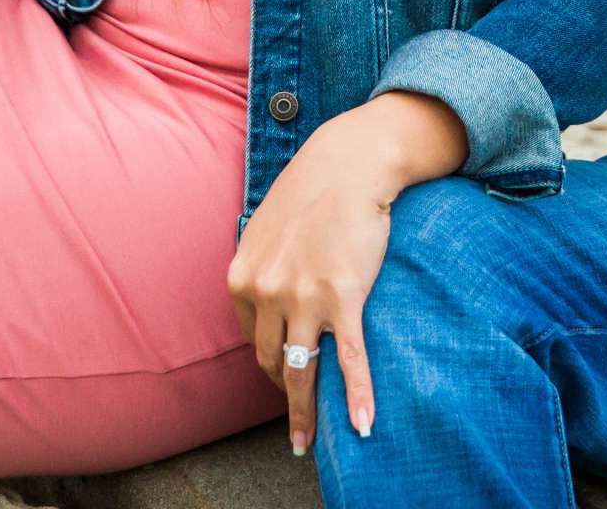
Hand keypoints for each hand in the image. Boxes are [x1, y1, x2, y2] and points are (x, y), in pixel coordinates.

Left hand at [225, 112, 395, 456]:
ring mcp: (303, 298)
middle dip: (282, 393)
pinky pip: (348, 359)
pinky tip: (364, 425)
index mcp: (242, 279)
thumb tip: (264, 302)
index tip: (285, 373)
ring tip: (307, 442)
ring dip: (305, 413)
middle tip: (297, 417)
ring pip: (301, 371)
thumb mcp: (265, 231)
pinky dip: (357, 396)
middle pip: (271, 362)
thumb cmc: (312, 193)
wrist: (350, 164)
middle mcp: (266, 293)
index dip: (269, 362)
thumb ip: (260, 270)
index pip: (252, 339)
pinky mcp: (342, 298)